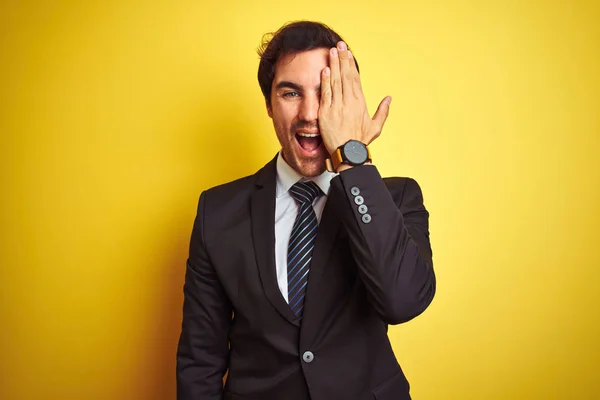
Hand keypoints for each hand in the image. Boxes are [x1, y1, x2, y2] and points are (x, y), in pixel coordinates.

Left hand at [318, 41, 391, 155]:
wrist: (348, 153)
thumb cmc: (360, 142)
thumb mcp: (375, 127)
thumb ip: (383, 111)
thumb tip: (389, 98)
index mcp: (360, 103)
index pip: (355, 79)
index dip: (351, 65)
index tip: (348, 54)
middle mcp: (349, 102)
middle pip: (345, 76)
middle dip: (342, 59)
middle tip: (340, 45)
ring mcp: (337, 107)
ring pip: (335, 82)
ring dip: (334, 65)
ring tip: (331, 52)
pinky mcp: (326, 113)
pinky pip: (326, 93)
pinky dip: (325, 81)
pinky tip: (325, 70)